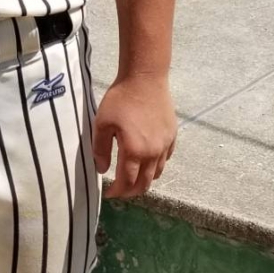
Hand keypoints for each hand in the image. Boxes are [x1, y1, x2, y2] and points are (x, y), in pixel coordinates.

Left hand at [92, 75, 176, 199]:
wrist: (145, 78)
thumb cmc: (120, 99)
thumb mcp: (102, 123)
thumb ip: (101, 150)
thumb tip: (102, 170)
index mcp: (134, 152)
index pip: (126, 182)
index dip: (117, 192)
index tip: (109, 194)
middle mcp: (153, 153)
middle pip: (145, 183)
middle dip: (131, 192)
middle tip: (120, 191)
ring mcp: (165, 144)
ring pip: (158, 172)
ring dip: (145, 180)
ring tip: (134, 178)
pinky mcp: (172, 135)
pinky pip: (166, 158)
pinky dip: (157, 165)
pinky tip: (148, 161)